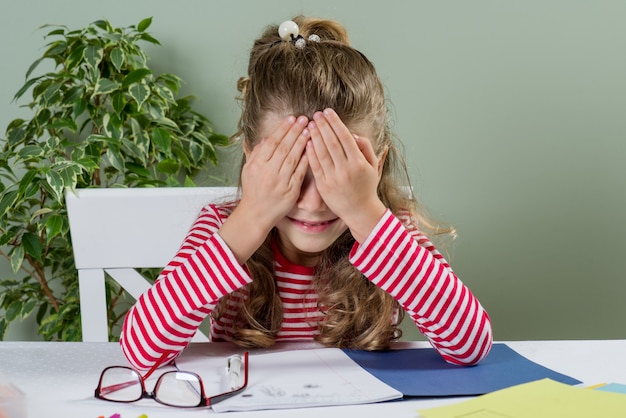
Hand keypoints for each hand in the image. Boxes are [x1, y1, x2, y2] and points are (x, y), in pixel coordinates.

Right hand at [239, 115, 309, 231]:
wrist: (256, 214)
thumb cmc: (252, 190)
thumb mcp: (248, 170)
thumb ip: (256, 153)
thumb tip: (266, 138)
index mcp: (257, 165)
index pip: (272, 142)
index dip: (283, 129)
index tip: (291, 118)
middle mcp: (268, 172)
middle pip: (284, 147)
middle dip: (295, 131)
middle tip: (304, 119)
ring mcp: (280, 182)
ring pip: (293, 158)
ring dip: (302, 142)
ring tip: (309, 129)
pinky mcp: (291, 191)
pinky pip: (300, 172)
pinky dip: (306, 160)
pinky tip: (312, 149)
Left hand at [306, 109, 386, 242]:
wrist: (359, 210)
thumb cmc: (367, 185)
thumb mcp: (372, 165)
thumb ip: (365, 147)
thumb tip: (352, 134)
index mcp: (358, 162)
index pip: (344, 137)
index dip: (335, 122)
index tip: (328, 111)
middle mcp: (345, 169)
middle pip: (331, 142)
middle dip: (323, 126)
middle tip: (316, 114)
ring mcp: (333, 178)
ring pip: (321, 153)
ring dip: (315, 136)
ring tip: (310, 124)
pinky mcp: (323, 186)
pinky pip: (315, 166)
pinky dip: (311, 153)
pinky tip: (307, 142)